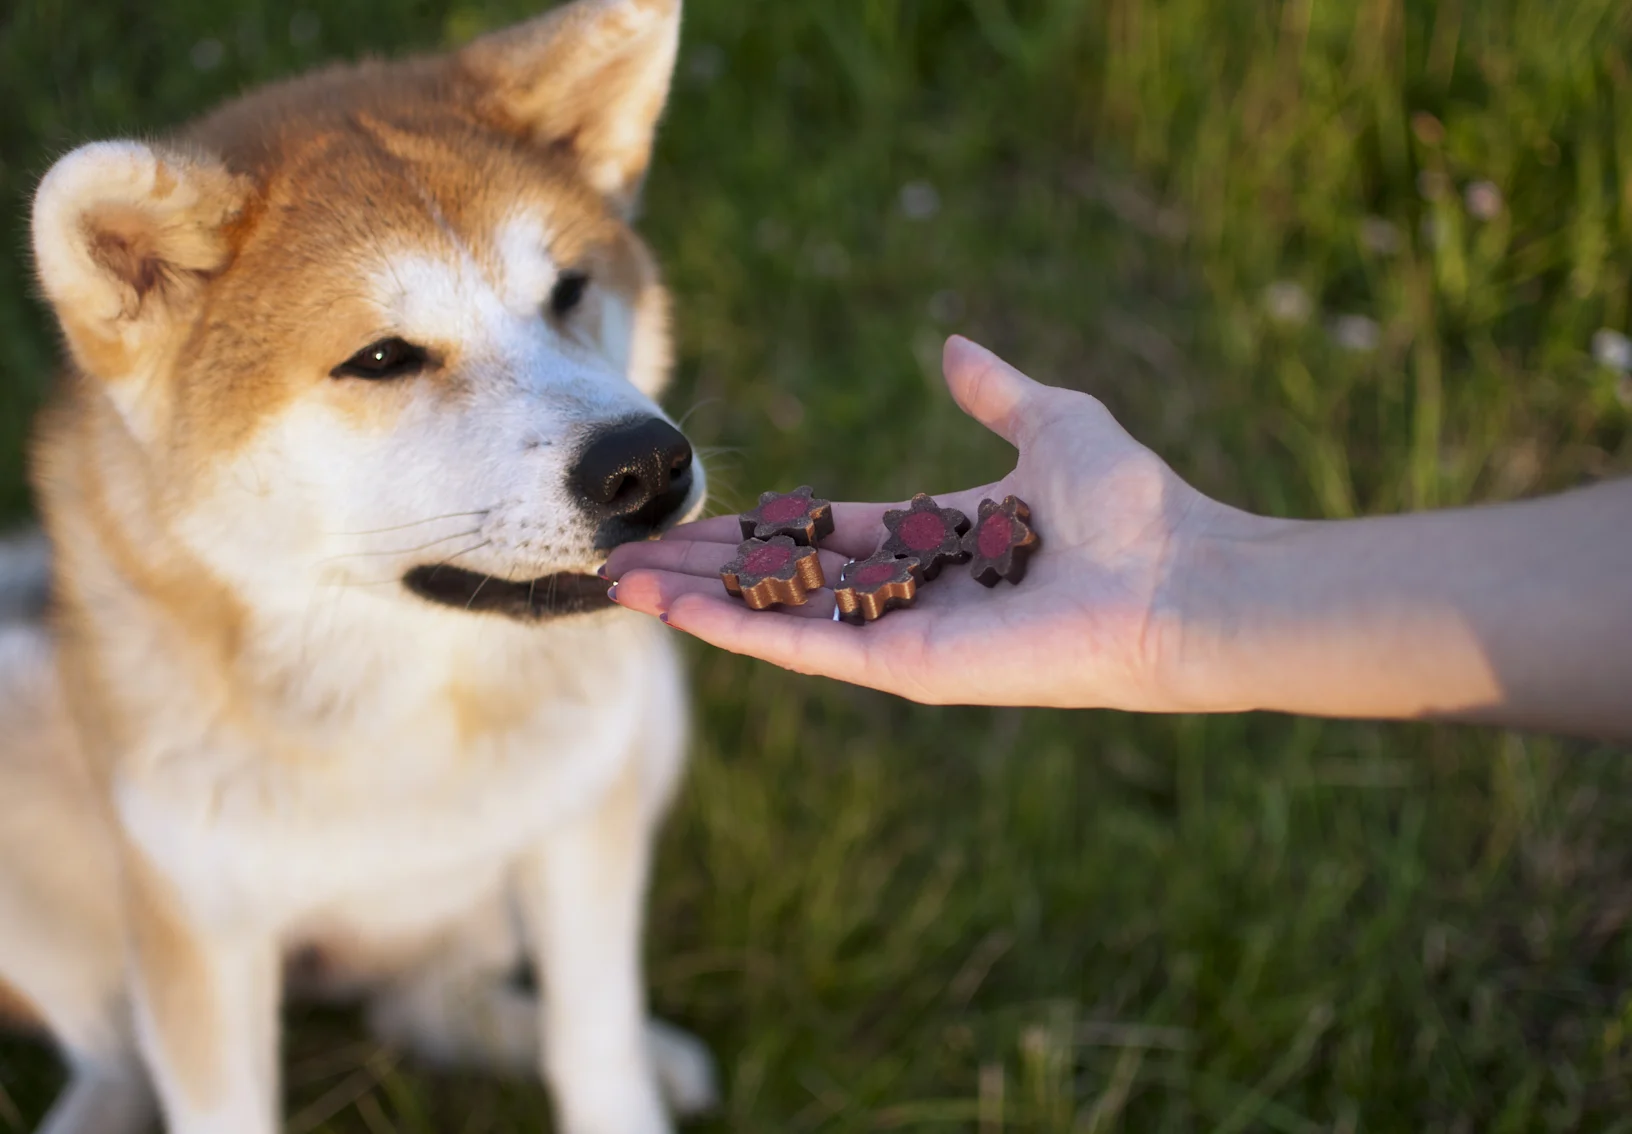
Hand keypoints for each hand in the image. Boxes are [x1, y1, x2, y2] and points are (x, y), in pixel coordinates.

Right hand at [605, 337, 1248, 707]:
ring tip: (621, 583)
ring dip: (696, 601)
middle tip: (623, 556)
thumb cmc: (1130, 506)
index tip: (692, 518)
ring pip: (776, 617)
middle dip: (704, 567)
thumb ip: (995, 393)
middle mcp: (908, 592)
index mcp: (933, 539)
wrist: (1177, 577)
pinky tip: (674, 608)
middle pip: (782, 579)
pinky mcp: (905, 668)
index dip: (755, 528)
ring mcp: (901, 635)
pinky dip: (735, 629)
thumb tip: (955, 347)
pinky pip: (804, 648)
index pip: (822, 535)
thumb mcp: (1053, 423)